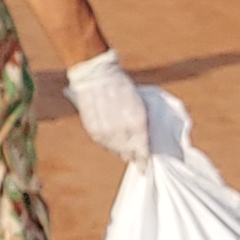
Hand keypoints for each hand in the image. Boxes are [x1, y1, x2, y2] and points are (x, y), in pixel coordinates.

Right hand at [65, 48, 154, 163]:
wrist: (97, 76)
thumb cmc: (122, 86)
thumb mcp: (139, 104)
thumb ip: (141, 124)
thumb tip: (142, 139)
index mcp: (137, 123)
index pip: (143, 150)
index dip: (144, 159)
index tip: (146, 164)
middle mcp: (121, 131)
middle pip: (129, 153)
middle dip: (133, 156)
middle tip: (137, 159)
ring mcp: (106, 133)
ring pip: (116, 151)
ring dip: (121, 151)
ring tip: (124, 151)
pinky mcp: (93, 131)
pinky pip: (104, 144)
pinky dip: (109, 144)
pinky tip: (112, 140)